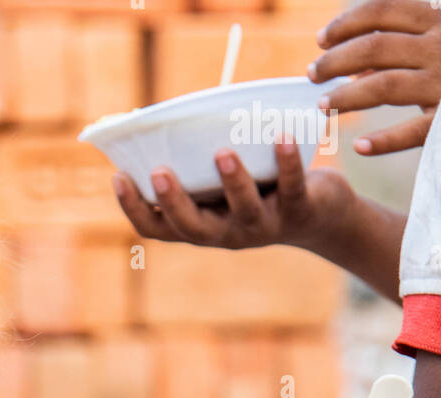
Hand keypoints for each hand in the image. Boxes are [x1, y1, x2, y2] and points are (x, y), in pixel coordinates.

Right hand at [112, 138, 352, 251]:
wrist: (321, 217)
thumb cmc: (260, 188)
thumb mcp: (223, 185)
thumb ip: (199, 167)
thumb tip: (165, 121)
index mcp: (202, 226)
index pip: (157, 228)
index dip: (134, 209)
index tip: (119, 176)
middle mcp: (227, 234)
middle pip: (193, 228)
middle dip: (175, 202)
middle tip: (158, 173)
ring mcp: (263, 226)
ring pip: (244, 210)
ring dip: (233, 182)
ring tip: (222, 152)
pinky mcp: (299, 210)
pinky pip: (291, 186)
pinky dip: (287, 162)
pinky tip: (281, 136)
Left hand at [310, 0, 440, 154]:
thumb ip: (404, 47)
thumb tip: (355, 66)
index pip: (383, 10)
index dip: (347, 23)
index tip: (320, 40)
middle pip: (374, 48)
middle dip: (335, 61)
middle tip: (311, 75)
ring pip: (383, 86)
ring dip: (347, 97)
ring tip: (322, 106)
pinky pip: (410, 132)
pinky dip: (382, 141)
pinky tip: (358, 146)